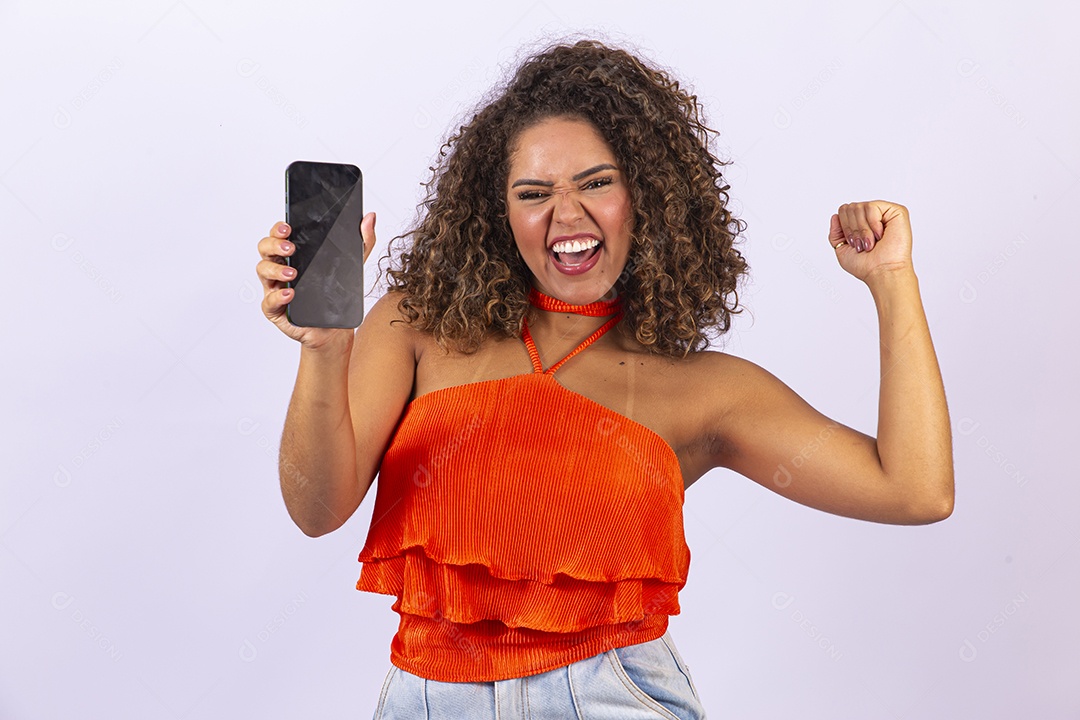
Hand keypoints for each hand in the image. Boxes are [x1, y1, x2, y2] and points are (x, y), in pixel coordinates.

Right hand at [256, 212, 377, 348]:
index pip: (279, 234)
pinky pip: (269, 301)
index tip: (288, 227)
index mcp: (295, 254)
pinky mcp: (276, 309)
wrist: (335, 328)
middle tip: (290, 248)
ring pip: (262, 271)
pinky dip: (278, 296)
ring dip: (275, 269)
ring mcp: (275, 288)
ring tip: (293, 273)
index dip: (279, 228)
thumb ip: (363, 241)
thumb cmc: (336, 295)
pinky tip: (290, 294)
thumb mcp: (354, 265)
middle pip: (265, 248)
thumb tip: (370, 218)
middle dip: (274, 245)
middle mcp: (280, 268)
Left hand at [828, 201, 913, 282]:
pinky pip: (872, 207)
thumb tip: (835, 216)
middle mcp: (872, 216)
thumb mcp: (841, 249)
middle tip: (863, 244)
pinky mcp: (896, 211)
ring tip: (871, 242)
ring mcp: (884, 213)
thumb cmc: (866, 265)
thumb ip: (835, 232)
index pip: (844, 210)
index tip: (853, 243)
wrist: (881, 272)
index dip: (845, 227)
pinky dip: (872, 224)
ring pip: (860, 207)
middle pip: (850, 207)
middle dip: (853, 229)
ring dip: (862, 230)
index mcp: (862, 223)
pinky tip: (879, 235)